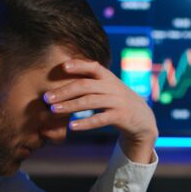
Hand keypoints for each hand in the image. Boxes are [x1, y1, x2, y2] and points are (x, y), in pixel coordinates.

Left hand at [43, 59, 157, 163]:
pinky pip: (100, 119)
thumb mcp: (109, 88)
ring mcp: (117, 101)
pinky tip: (72, 126)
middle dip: (64, 91)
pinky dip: (85, 123)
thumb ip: (92, 82)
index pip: (93, 66)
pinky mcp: (121, 116)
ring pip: (90, 101)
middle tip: (46, 97)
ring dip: (70, 106)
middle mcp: (113, 87)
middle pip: (85, 85)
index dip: (78, 65)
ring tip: (54, 110)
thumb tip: (64, 74)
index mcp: (108, 77)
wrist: (143, 119)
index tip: (62, 67)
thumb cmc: (118, 102)